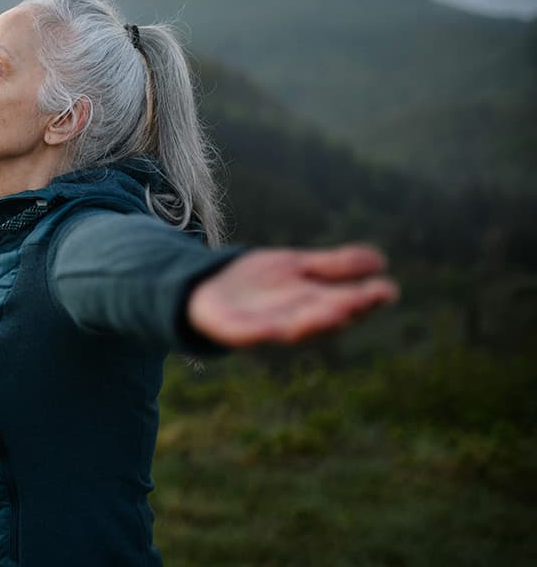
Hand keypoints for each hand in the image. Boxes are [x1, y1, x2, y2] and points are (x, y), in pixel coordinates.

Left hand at [187, 244, 398, 347]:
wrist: (206, 287)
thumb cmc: (258, 282)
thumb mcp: (298, 266)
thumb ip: (335, 266)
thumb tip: (380, 260)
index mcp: (312, 304)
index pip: (345, 302)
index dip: (366, 299)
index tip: (388, 290)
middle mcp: (293, 319)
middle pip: (321, 317)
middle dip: (343, 309)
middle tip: (366, 300)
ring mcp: (263, 326)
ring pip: (291, 329)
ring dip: (312, 323)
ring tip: (336, 310)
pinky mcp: (233, 330)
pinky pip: (248, 334)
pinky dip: (261, 333)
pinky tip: (275, 329)